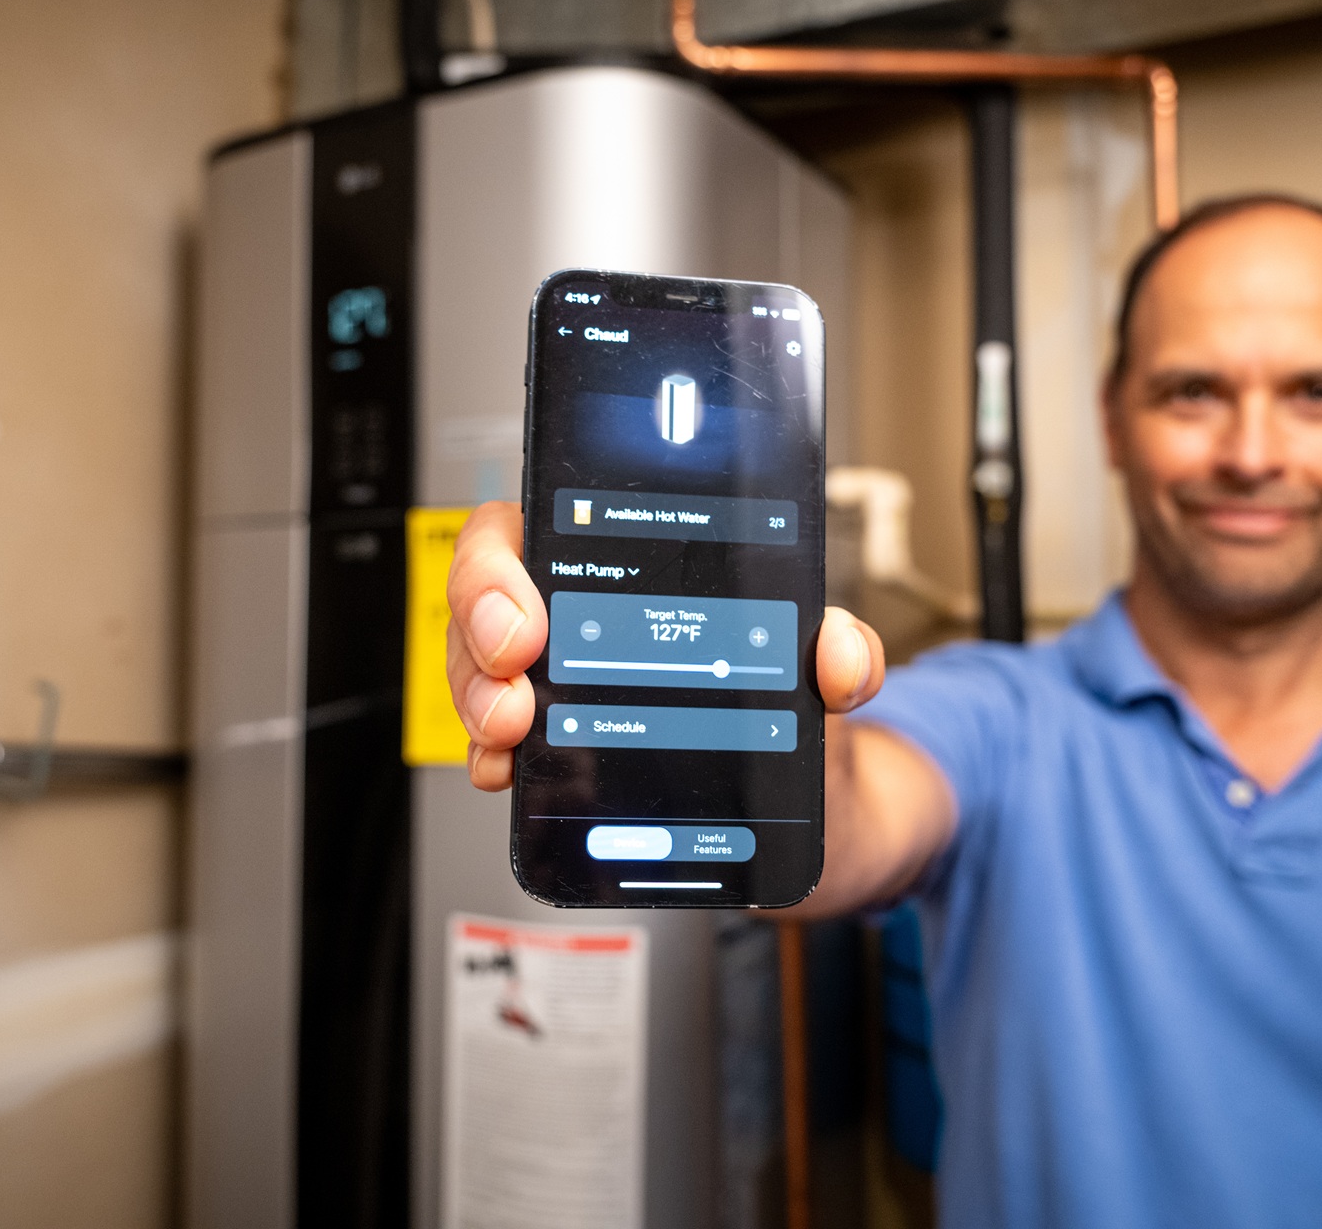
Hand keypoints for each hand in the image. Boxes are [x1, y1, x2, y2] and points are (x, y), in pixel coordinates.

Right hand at [444, 501, 888, 790]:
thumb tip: (837, 651)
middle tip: (513, 693)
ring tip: (509, 736)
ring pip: (479, 665)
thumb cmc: (792, 703)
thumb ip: (844, 651)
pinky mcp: (554, 742)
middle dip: (478, 639)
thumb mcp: (825, 673)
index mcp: (635, 557)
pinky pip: (496, 737)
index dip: (503, 561)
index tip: (526, 619)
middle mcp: (581, 608)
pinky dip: (491, 757)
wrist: (805, 802)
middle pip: (487, 595)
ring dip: (476, 699)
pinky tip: (507, 774)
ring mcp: (557, 675)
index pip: (539, 518)